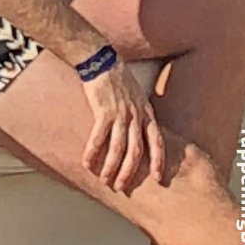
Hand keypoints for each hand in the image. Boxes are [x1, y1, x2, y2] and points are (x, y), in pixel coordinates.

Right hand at [80, 60, 163, 191]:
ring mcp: (120, 113)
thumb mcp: (135, 91)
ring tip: (105, 180)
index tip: (158, 179)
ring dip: (112, 167)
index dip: (158, 161)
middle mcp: (135, 115)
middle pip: (137, 150)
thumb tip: (136, 126)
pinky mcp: (103, 111)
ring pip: (119, 148)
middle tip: (123, 187)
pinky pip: (98, 137)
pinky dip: (93, 152)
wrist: (100, 58)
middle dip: (131, 172)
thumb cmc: (115, 73)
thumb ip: (138, 109)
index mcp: (146, 110)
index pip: (157, 141)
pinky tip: (87, 162)